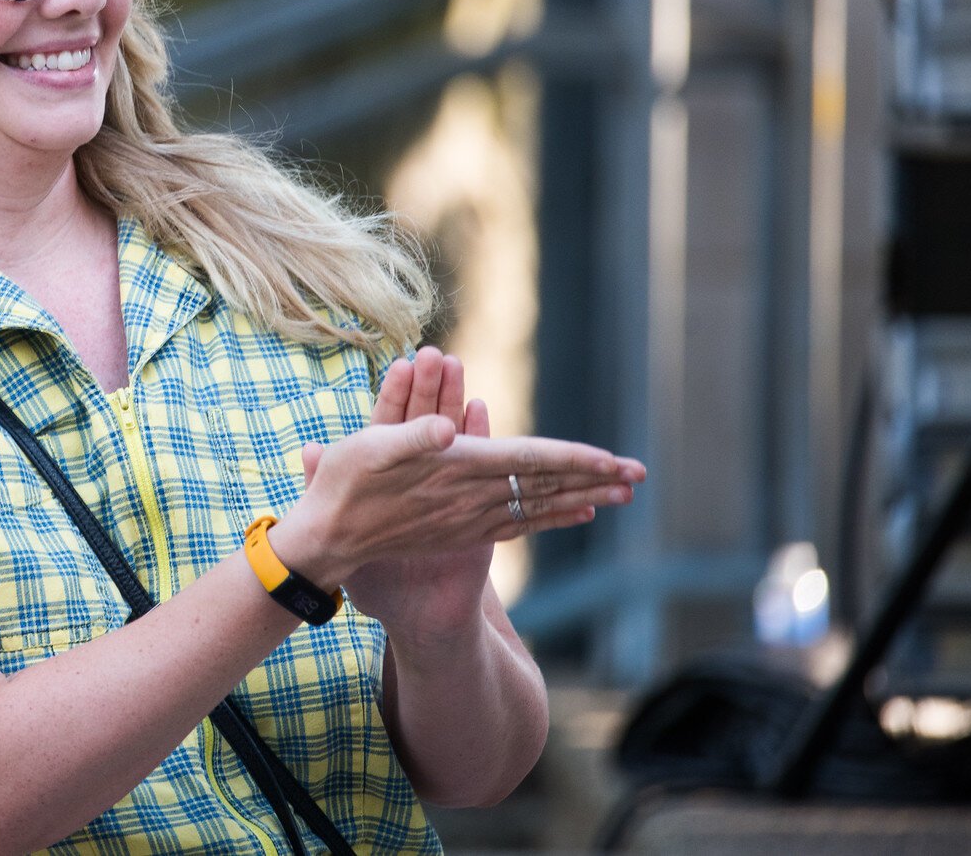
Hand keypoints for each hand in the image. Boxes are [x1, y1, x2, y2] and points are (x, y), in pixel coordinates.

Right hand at [268, 348, 643, 640]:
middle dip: (594, 478)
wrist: (330, 540)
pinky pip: (521, 523)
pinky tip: (575, 512)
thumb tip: (447, 429)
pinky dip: (554, 516)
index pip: (528, 461)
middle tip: (640, 474)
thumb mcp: (367, 449)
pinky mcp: (463, 531)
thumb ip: (409, 435)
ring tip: (622, 492)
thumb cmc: (343, 486)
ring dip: (584, 496)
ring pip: (540, 506)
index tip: (613, 459)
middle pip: (546, 485)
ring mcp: (470, 519)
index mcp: (457, 470)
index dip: (572, 458)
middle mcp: (472, 499)